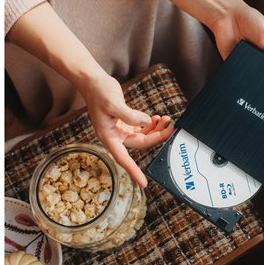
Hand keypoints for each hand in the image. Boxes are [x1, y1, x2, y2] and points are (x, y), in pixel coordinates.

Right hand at [79, 73, 174, 187]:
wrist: (93, 81)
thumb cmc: (98, 92)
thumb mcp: (114, 103)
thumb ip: (131, 116)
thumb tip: (147, 123)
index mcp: (108, 136)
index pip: (123, 159)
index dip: (134, 171)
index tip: (144, 183)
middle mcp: (115, 136)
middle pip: (140, 143)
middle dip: (157, 136)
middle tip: (170, 126)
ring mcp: (120, 129)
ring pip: (143, 136)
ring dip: (155, 129)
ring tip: (166, 119)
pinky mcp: (124, 122)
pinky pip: (141, 128)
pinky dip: (150, 124)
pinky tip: (156, 118)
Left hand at [209, 2, 263, 70]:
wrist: (228, 16)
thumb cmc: (250, 20)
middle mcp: (258, 59)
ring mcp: (245, 62)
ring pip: (252, 76)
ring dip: (255, 75)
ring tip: (257, 67)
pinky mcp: (233, 64)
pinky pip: (238, 74)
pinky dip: (241, 74)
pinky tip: (245, 69)